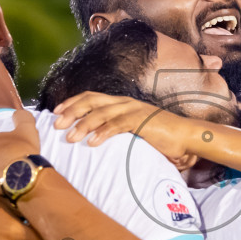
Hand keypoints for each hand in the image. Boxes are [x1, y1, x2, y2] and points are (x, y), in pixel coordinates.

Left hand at [52, 92, 193, 159]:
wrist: (185, 137)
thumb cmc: (159, 137)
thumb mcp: (133, 131)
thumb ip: (116, 132)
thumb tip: (95, 141)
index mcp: (121, 103)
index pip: (91, 97)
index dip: (72, 102)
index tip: (55, 112)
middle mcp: (124, 103)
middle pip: (91, 101)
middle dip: (71, 112)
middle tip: (56, 125)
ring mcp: (133, 110)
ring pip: (100, 114)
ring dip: (83, 125)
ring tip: (70, 138)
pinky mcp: (141, 121)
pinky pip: (117, 126)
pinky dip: (102, 133)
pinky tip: (91, 143)